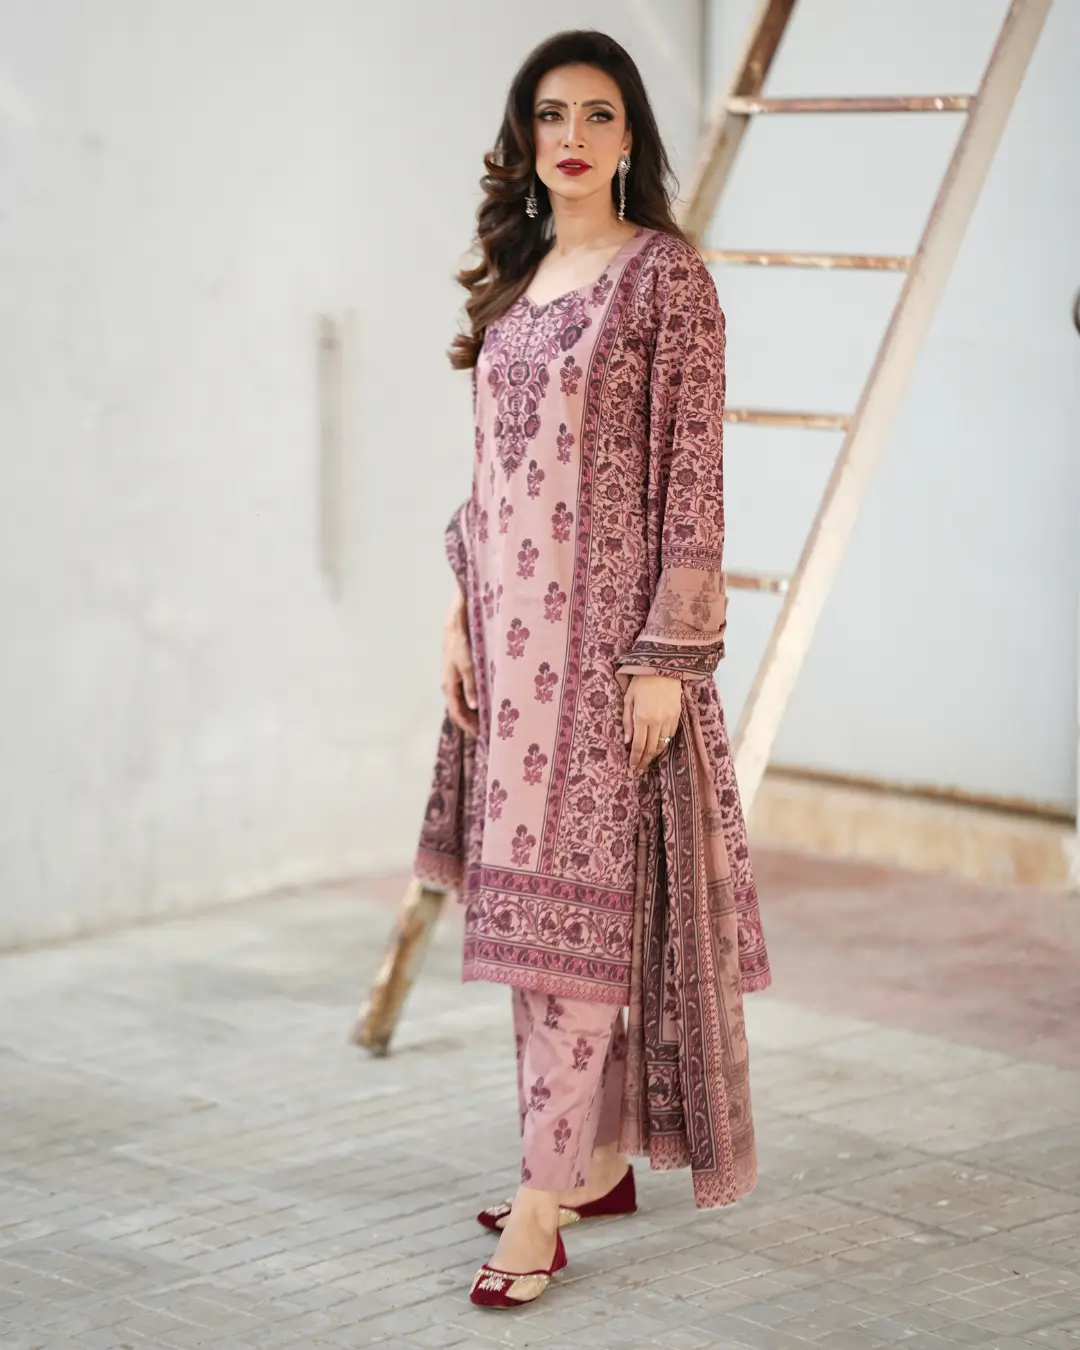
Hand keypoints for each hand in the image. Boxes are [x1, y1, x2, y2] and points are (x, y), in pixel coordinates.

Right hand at [441, 590, 478, 735]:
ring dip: (474, 713)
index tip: (482, 736)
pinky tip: (485, 702)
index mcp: (449, 686)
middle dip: (472, 723)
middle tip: (488, 733)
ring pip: (463, 702)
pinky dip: (474, 701)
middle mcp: (449, 686)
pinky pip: (465, 693)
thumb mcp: (468, 665)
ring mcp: (453, 680)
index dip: (469, 726)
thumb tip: (475, 707)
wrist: (456, 623)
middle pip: (460, 711)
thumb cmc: (461, 643)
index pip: (458, 714)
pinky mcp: (458, 673)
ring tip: (488, 721)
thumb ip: (472, 686)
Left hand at [623, 673, 680, 773]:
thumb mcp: (628, 699)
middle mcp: (656, 722)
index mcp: (642, 718)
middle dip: (644, 761)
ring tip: (648, 760)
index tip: (632, 767)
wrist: (663, 669)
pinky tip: (658, 746)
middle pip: (650, 748)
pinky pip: (670, 735)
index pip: (638, 745)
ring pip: (662, 744)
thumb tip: (627, 741)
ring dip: (654, 754)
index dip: (635, 758)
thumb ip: (627, 721)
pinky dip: (664, 743)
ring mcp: (668, 720)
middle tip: (640, 768)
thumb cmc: (641, 682)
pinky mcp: (677, 716)